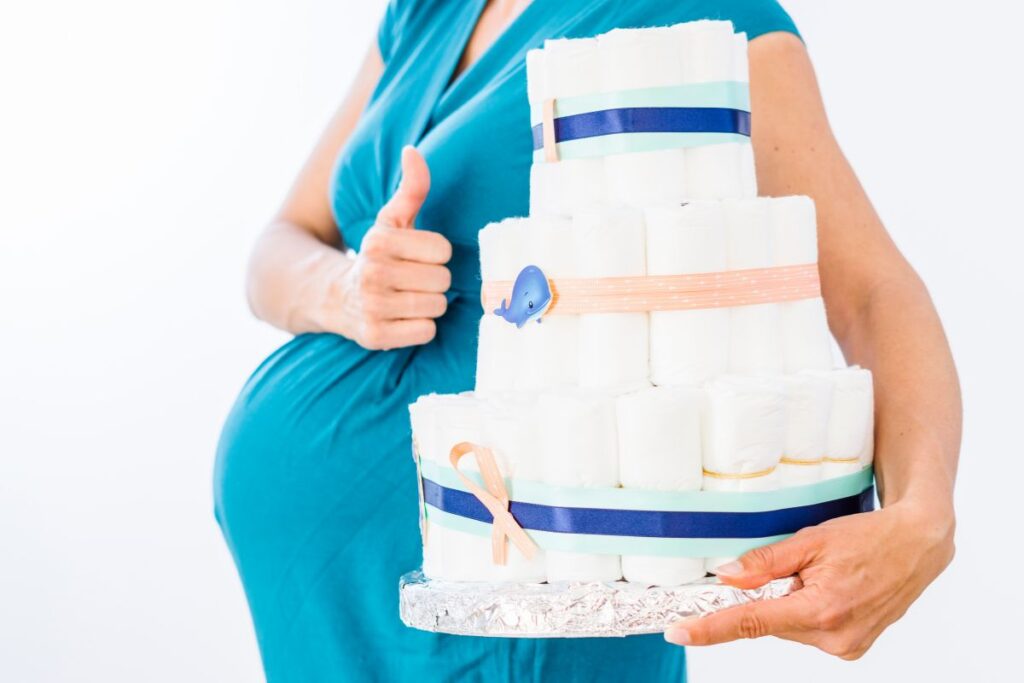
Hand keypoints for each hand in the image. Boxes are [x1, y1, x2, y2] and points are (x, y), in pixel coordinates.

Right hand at [316, 146, 451, 349]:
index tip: (416, 257)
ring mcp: (371, 307)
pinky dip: (420, 328)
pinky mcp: (375, 337)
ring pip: (436, 306)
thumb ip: (411, 188)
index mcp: (378, 240)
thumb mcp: (392, 221)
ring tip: (407, 298)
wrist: (334, 296)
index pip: (443, 250)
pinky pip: (426, 332)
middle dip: (433, 280)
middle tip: (411, 280)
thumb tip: (413, 151)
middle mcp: (371, 273)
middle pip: (442, 280)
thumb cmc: (378, 255)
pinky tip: (401, 319)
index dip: (436, 254)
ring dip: (428, 304)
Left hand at [665, 500, 954, 659]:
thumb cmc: (868, 537)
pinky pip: (809, 631)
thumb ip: (765, 562)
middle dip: (767, 596)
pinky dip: (807, 610)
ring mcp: (846, 647)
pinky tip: (830, 589)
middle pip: (769, 621)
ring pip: (788, 626)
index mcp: (820, 610)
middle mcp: (834, 638)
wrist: (917, 546)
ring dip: (789, 603)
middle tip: (793, 567)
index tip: (679, 632)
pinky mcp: (853, 649)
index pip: (749, 622)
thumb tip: (725, 575)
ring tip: (823, 575)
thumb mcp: (811, 540)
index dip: (710, 628)